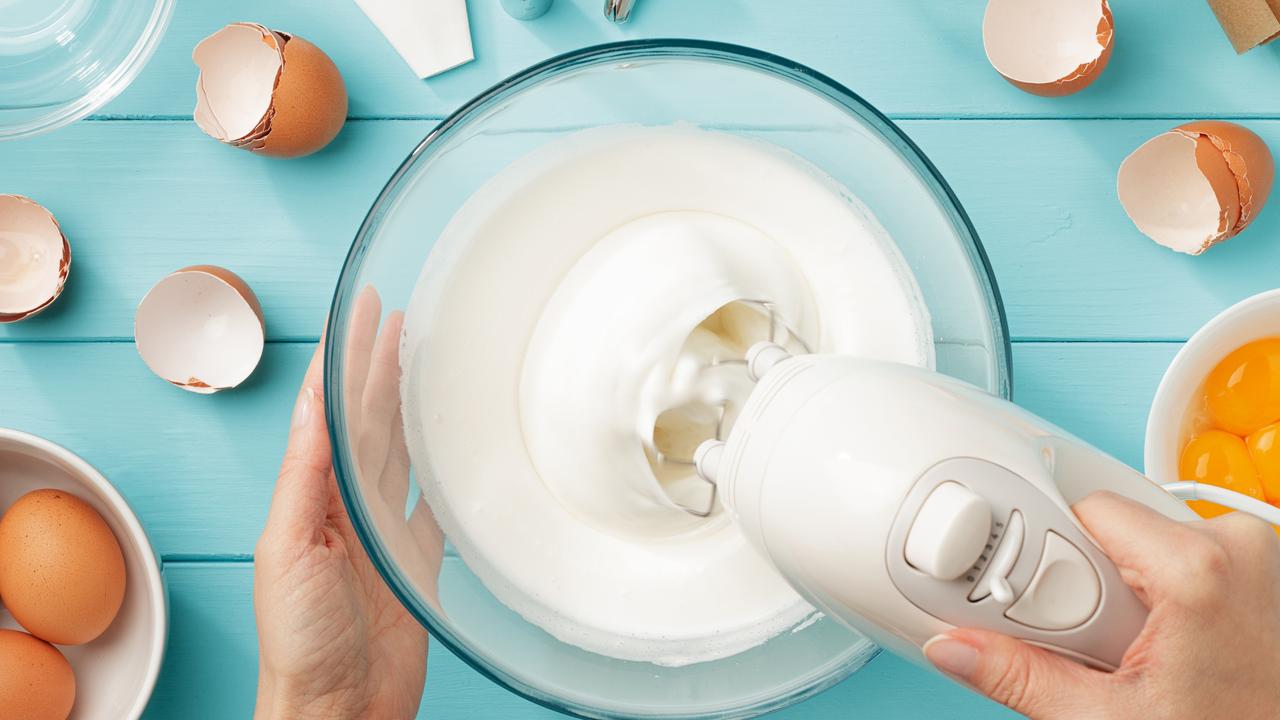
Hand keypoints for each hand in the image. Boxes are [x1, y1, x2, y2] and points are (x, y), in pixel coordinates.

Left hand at [254, 288, 437, 719]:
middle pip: (368, 420)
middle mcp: (344, 505)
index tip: (360, 309)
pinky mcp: (413, 560)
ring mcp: (381, 532)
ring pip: (400, 452)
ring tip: (427, 362)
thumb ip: (307, 473)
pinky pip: (432, 503)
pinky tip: (453, 445)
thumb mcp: (291, 545)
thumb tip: (316, 404)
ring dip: (411, 407)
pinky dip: (441, 471)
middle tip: (401, 318)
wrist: (337, 709)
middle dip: (380, 367)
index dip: (344, 356)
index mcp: (308, 495)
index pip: (330, 409)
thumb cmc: (300, 640)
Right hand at [924, 490, 1279, 718]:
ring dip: (1120, 588)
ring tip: (1127, 650)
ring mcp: (1256, 556)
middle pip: (1115, 525)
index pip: (1086, 509)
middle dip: (1085, 580)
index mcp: (1201, 566)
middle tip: (1089, 641)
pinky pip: (1180, 554)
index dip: (1047, 555)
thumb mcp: (1107, 719)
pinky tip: (1158, 643)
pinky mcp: (1259, 571)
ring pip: (1146, 540)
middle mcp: (1239, 544)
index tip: (1033, 605)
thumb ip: (1020, 676)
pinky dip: (1156, 591)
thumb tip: (956, 647)